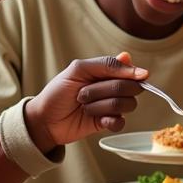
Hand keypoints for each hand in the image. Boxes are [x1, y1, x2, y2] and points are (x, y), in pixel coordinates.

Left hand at [25, 51, 147, 149]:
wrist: (44, 119)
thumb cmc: (57, 92)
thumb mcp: (78, 69)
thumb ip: (106, 64)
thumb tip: (130, 58)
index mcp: (107, 72)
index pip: (131, 71)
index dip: (133, 74)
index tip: (138, 76)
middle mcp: (113, 89)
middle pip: (131, 88)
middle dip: (104, 90)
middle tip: (82, 93)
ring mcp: (112, 107)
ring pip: (126, 105)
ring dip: (101, 105)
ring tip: (84, 106)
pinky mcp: (108, 124)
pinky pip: (121, 122)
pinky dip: (109, 120)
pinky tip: (96, 119)